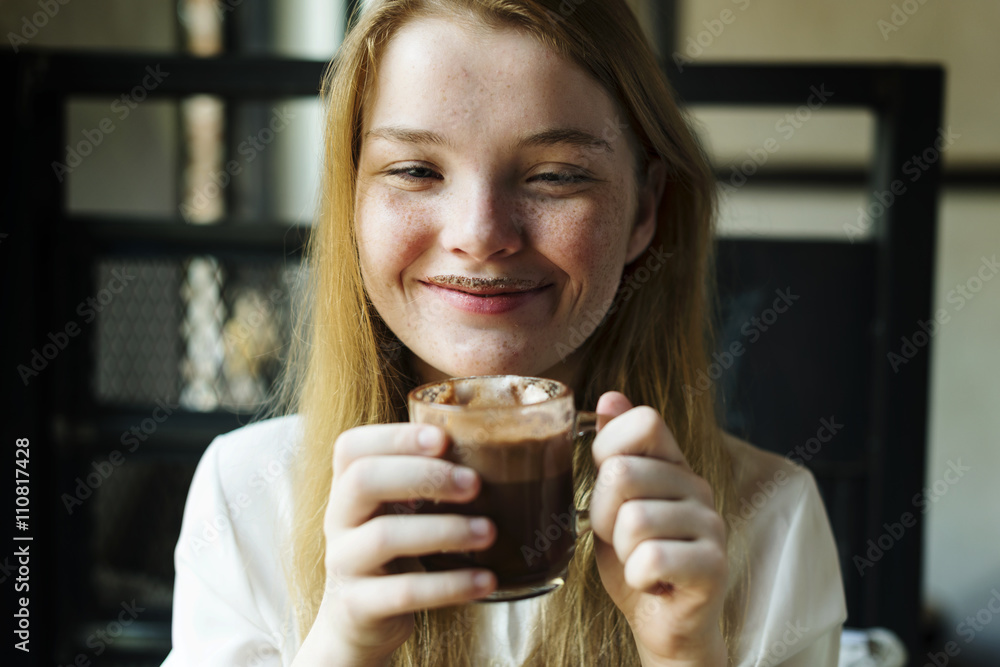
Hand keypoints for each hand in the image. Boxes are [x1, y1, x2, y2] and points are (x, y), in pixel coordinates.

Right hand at [293, 424, 496, 665]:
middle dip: (424, 475)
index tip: (443, 439)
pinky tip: (485, 579)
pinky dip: (450, 585)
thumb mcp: (399, 512)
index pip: (352, 446)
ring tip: (490, 532)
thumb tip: (498, 448)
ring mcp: (344, 563)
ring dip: (444, 530)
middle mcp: (338, 519)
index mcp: (347, 487)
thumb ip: (427, 482)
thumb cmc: (395, 551)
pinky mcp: (358, 606)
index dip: (395, 437)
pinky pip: (404, 592)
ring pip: (384, 536)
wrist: (359, 622)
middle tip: (474, 484)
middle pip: (363, 480)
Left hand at [589, 392, 728, 665]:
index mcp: (673, 464)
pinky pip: (651, 559)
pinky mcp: (714, 566)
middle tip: (622, 540)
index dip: (608, 451)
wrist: (661, 622)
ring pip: (633, 521)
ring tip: (639, 561)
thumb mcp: (612, 502)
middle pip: (623, 474)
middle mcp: (698, 486)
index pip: (643, 421)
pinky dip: (636, 577)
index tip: (608, 487)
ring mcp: (711, 525)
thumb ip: (613, 451)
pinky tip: (651, 581)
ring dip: (621, 552)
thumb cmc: (634, 558)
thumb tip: (611, 398)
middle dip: (603, 516)